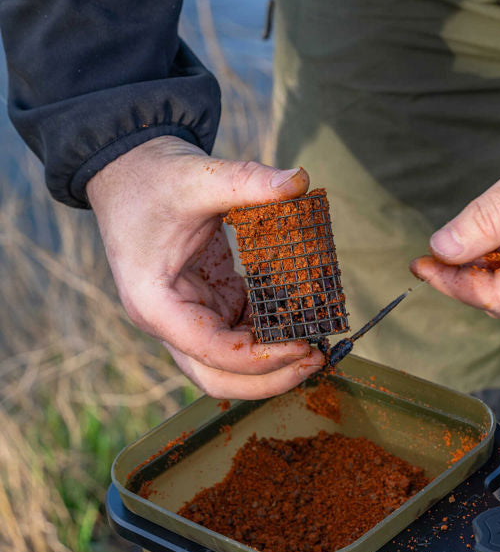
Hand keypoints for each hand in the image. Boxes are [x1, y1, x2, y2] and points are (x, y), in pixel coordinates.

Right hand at [87, 135, 325, 397]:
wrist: (130, 173)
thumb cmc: (152, 180)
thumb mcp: (197, 177)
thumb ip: (247, 181)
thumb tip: (299, 180)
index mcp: (156, 303)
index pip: (211, 352)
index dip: (260, 357)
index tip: (303, 345)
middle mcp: (170, 321)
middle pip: (218, 377)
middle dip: (269, 378)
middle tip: (317, 359)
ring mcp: (190, 316)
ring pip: (230, 365)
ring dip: (272, 363)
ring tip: (317, 347)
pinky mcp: (209, 304)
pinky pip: (241, 334)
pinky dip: (270, 336)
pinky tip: (302, 322)